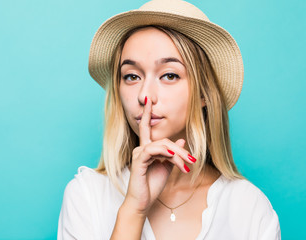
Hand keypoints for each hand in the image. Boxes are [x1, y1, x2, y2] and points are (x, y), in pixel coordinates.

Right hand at [123, 97, 195, 215]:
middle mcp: (141, 148)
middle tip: (192, 160)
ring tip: (186, 166)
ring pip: (162, 145)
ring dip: (177, 155)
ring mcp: (139, 154)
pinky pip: (153, 151)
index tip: (148, 100)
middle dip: (179, 150)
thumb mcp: (167, 167)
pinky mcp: (138, 161)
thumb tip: (181, 141)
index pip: (146, 127)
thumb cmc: (152, 185)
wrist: (142, 202)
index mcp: (147, 149)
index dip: (148, 113)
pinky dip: (165, 152)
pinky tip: (172, 157)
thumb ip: (172, 155)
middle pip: (163, 139)